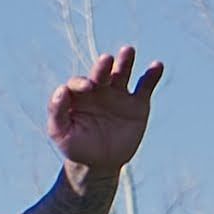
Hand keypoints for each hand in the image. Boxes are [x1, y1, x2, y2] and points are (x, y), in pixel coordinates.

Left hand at [44, 45, 163, 177]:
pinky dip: (152, 76)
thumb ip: (56, 112)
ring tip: (127, 50)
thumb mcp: (60, 133)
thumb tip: (61, 89)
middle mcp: (98, 90)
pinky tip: (157, 65)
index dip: (81, 83)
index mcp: (78, 95)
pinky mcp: (138, 104)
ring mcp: (119, 95)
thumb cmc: (75, 146)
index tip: (87, 87)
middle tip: (106, 59)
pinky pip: (145, 87)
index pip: (78, 83)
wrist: (99, 163)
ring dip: (125, 61)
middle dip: (103, 67)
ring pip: (122, 74)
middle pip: (101, 73)